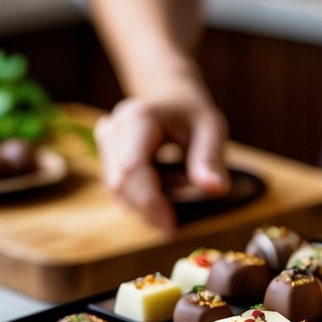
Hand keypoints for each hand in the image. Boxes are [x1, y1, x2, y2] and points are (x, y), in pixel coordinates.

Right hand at [95, 91, 228, 232]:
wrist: (170, 93)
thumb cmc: (193, 111)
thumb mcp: (211, 129)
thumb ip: (211, 159)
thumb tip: (216, 190)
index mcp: (138, 118)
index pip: (133, 170)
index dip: (149, 202)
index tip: (172, 227)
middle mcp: (113, 128)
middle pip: (121, 184)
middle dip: (150, 208)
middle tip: (180, 220)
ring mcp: (105, 142)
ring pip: (119, 190)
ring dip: (149, 201)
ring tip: (180, 183)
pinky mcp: (106, 156)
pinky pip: (121, 188)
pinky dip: (145, 195)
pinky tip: (167, 182)